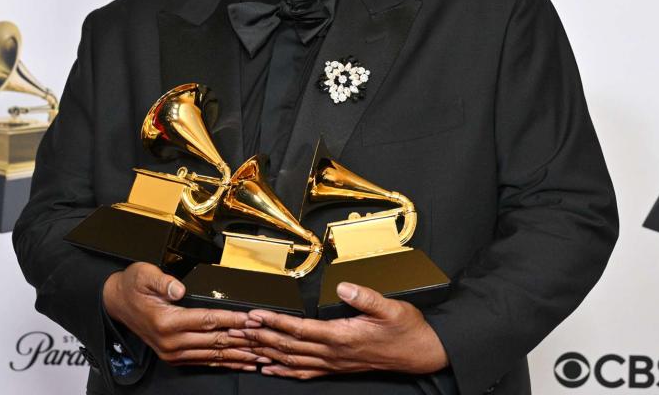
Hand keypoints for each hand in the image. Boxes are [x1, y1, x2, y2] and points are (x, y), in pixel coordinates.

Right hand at [103, 262, 266, 370]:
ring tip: (259, 354)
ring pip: (213, 355)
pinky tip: (240, 362)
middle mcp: (171, 341)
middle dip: (242, 340)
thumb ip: (163, 281)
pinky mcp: (174, 356)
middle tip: (265, 339)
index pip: (208, 320)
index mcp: (167, 321)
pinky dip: (224, 362)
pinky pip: (204, 361)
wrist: (115, 303)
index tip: (252, 319)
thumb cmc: (132, 286)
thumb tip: (179, 287)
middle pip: (215, 341)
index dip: (233, 319)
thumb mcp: (144, 275)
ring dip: (237, 355)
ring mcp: (172, 352)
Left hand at [228, 282, 448, 379]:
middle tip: (237, 329)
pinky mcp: (338, 367)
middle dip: (261, 337)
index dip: (275, 322)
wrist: (421, 353)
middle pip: (289, 346)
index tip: (255, 315)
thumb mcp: (391, 307)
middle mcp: (334, 353)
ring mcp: (335, 363)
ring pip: (293, 360)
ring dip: (266, 353)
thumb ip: (365, 297)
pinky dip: (283, 370)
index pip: (300, 329)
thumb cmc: (406, 329)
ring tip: (244, 346)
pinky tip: (269, 369)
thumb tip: (343, 287)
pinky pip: (305, 371)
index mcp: (342, 336)